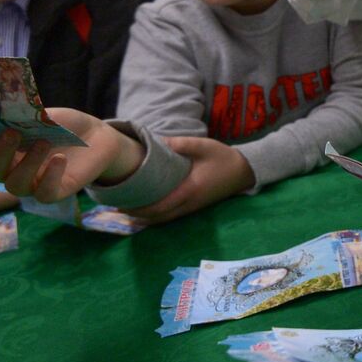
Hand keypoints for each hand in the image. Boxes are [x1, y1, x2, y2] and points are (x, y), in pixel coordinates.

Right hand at [0, 108, 141, 202]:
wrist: (96, 136)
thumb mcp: (41, 115)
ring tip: (44, 142)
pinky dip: (50, 177)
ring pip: (16, 185)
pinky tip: (59, 158)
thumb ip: (20, 115)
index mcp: (4, 148)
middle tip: (12, 133)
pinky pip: (44, 194)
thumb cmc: (62, 124)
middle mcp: (13, 169)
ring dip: (27, 164)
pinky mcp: (55, 192)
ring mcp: (33, 183)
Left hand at [122, 137, 255, 223]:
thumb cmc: (223, 158)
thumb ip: (180, 144)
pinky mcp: (194, 207)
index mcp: (189, 190)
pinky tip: (146, 208)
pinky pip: (170, 216)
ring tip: (127, 208)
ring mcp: (192, 208)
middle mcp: (189, 204)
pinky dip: (156, 215)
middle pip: (158, 218)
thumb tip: (155, 141)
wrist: (244, 171)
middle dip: (137, 215)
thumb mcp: (203, 146)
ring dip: (145, 217)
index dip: (139, 208)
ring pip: (164, 219)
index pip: (159, 206)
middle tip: (117, 206)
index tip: (121, 203)